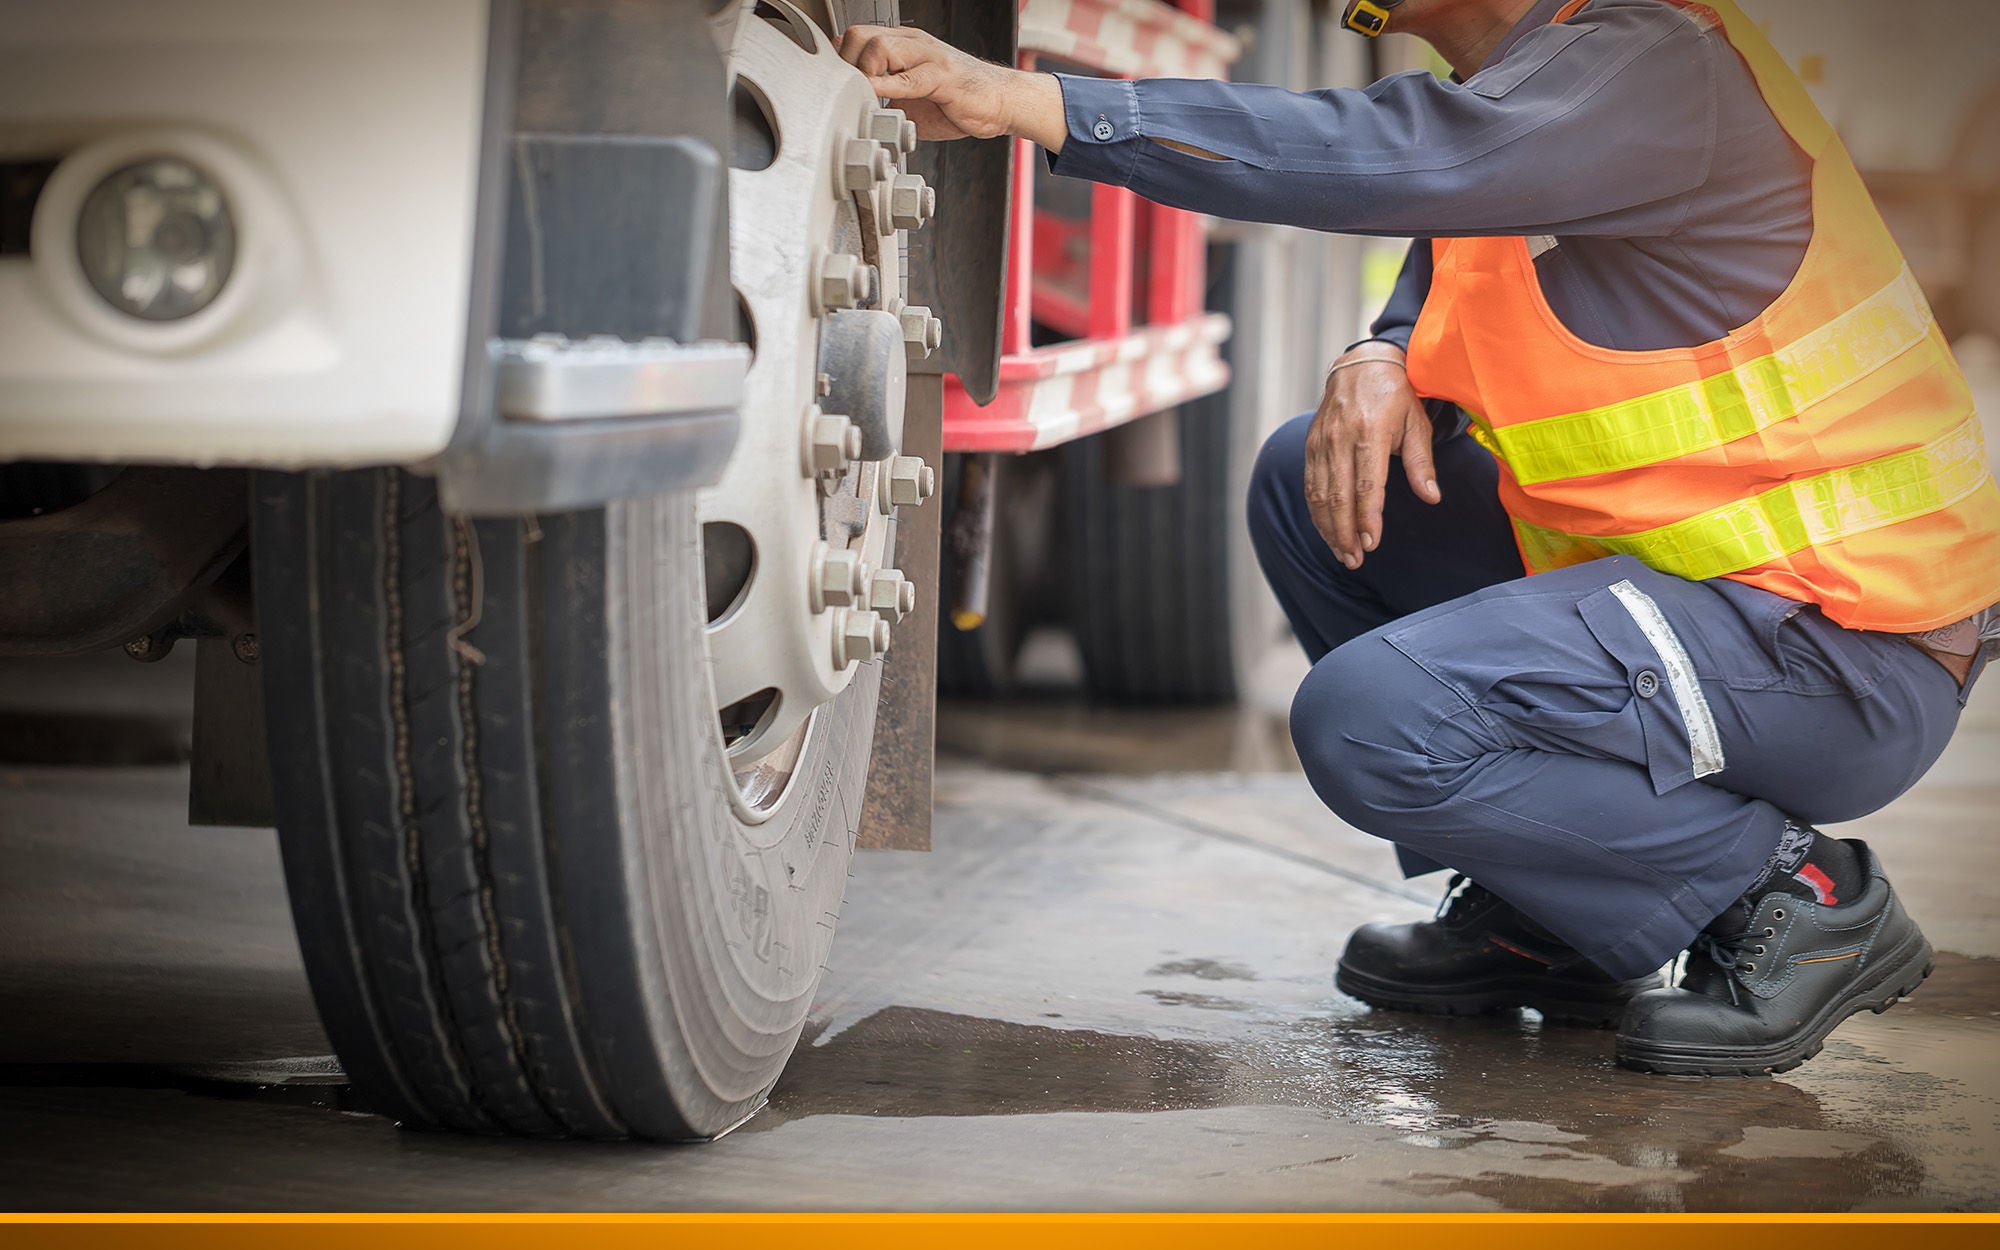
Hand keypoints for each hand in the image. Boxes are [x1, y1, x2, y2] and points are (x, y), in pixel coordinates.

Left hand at [838, 24, 1064, 148]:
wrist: (1000, 102)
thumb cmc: (957, 101)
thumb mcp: (909, 100)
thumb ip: (883, 101)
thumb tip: (853, 116)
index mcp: (901, 45)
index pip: (855, 38)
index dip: (840, 62)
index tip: (837, 88)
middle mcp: (912, 43)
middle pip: (859, 36)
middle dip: (846, 66)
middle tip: (848, 95)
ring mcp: (928, 56)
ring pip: (880, 48)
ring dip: (863, 75)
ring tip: (863, 99)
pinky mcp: (943, 76)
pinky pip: (908, 78)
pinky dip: (887, 87)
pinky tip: (877, 98)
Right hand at [1304, 344, 1440, 568]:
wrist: (1361, 363)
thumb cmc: (1396, 394)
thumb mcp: (1416, 422)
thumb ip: (1421, 462)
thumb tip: (1431, 497)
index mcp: (1369, 431)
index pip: (1366, 485)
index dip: (1367, 518)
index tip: (1372, 544)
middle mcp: (1340, 437)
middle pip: (1338, 496)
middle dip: (1345, 533)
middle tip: (1354, 560)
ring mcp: (1321, 441)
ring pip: (1319, 495)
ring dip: (1329, 528)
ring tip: (1342, 554)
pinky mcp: (1310, 445)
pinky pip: (1310, 485)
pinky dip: (1317, 512)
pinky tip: (1327, 531)